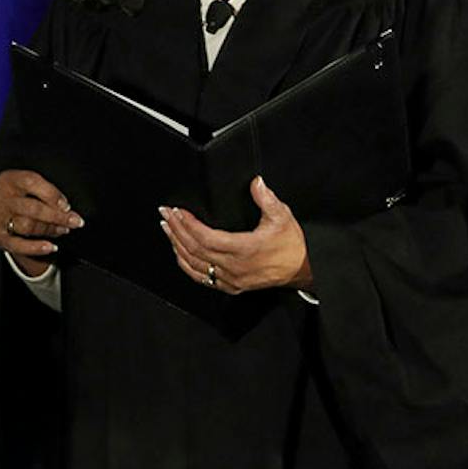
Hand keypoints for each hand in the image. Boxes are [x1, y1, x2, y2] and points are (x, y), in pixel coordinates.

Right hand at [0, 168, 81, 276]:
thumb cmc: (20, 195)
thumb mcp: (29, 186)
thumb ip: (46, 193)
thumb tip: (68, 212)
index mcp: (9, 179)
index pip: (30, 182)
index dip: (51, 194)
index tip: (66, 205)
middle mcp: (0, 197)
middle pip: (32, 208)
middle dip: (57, 216)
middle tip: (76, 221)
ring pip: (27, 226)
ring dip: (50, 230)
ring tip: (63, 229)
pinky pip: (16, 245)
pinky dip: (35, 248)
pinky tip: (51, 247)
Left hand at [160, 176, 311, 294]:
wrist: (303, 269)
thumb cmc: (292, 245)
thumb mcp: (282, 217)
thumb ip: (267, 199)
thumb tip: (256, 183)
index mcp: (244, 249)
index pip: (205, 237)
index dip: (187, 224)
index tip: (177, 211)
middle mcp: (234, 266)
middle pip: (194, 249)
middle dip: (176, 230)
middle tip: (165, 214)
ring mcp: (230, 278)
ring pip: (194, 264)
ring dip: (177, 246)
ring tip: (167, 229)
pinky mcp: (231, 286)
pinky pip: (202, 278)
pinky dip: (186, 265)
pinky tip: (179, 253)